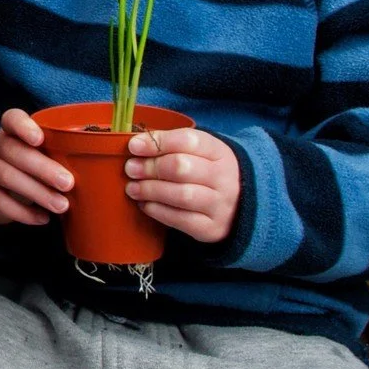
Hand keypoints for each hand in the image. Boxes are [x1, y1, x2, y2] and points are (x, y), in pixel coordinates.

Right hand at [0, 108, 72, 225]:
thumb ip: (56, 153)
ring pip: (6, 176)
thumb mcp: (39, 154)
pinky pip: (0, 202)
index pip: (12, 119)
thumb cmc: (28, 165)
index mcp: (12, 131)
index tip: (39, 138)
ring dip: (37, 192)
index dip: (24, 126)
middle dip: (42, 168)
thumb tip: (96, 166)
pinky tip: (43, 218)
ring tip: (62, 205)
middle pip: (13, 151)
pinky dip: (24, 213)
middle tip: (68, 183)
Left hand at [126, 127, 240, 243]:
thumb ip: (170, 146)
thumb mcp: (197, 153)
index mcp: (219, 152)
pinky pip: (181, 220)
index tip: (134, 146)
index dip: (157, 142)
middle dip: (151, 167)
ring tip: (132, 188)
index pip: (188, 141)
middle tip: (131, 168)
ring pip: (182, 195)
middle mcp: (224, 177)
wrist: (238, 205)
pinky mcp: (212, 228)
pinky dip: (158, 211)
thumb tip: (135, 145)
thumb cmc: (205, 172)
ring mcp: (220, 204)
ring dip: (151, 190)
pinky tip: (145, 204)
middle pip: (182, 167)